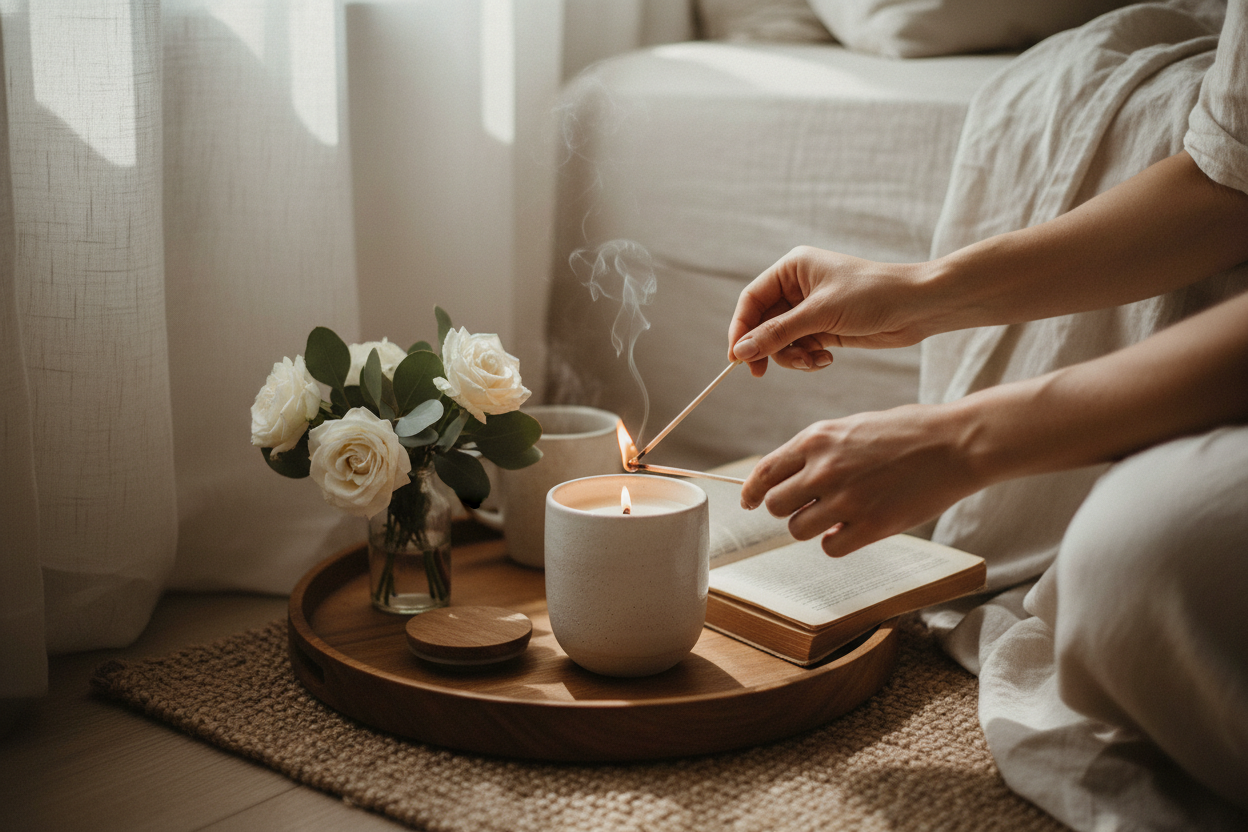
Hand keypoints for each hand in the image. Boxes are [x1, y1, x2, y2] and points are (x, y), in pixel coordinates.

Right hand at [727, 246, 932, 377]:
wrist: (918, 307)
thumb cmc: (872, 295)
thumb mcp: (820, 314)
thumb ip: (778, 333)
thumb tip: (741, 351)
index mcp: (792, 269)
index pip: (751, 300)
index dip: (740, 329)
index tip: (736, 358)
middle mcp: (797, 288)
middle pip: (763, 324)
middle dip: (768, 348)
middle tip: (761, 373)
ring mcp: (811, 310)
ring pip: (781, 341)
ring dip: (792, 357)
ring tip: (813, 362)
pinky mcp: (825, 329)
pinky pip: (801, 349)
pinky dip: (808, 359)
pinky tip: (826, 361)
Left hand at [740, 404, 984, 556]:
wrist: (955, 443)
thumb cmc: (906, 432)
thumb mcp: (851, 427)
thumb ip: (817, 451)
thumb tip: (787, 479)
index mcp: (817, 439)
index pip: (764, 473)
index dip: (751, 492)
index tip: (749, 503)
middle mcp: (824, 469)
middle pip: (776, 506)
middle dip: (788, 509)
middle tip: (810, 506)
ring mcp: (846, 499)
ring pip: (798, 529)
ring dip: (812, 527)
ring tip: (836, 516)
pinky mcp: (871, 526)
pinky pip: (830, 547)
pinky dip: (836, 542)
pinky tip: (852, 530)